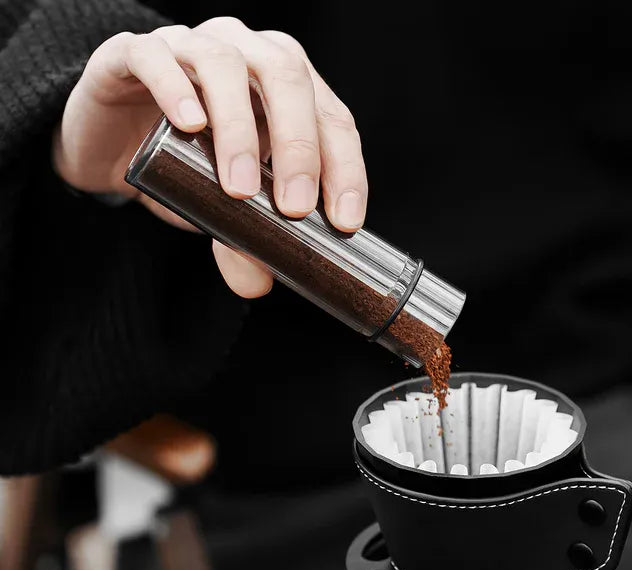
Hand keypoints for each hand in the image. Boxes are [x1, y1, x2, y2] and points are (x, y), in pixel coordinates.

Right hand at [53, 16, 367, 297]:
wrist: (109, 143)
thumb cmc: (182, 165)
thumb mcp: (222, 208)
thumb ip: (241, 240)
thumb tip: (257, 284)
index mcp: (286, 87)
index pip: (332, 118)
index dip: (344, 168)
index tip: (344, 221)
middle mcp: (246, 54)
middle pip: (288, 78)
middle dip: (299, 146)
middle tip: (294, 208)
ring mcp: (190, 46)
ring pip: (226, 64)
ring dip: (239, 128)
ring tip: (239, 188)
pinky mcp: (132, 52)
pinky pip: (156, 57)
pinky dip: (176, 88)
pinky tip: (190, 124)